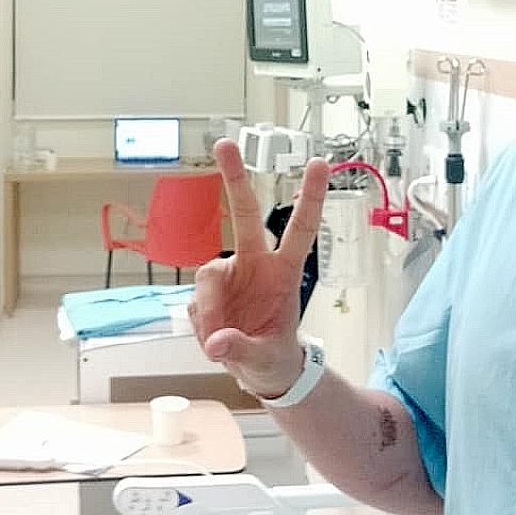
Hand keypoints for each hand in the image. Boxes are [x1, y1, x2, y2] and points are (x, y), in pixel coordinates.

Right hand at [188, 138, 329, 399]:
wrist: (258, 371)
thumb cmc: (273, 357)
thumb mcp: (265, 359)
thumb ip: (241, 348)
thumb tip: (217, 341)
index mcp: (283, 272)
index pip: (300, 229)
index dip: (311, 197)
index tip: (320, 163)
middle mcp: (254, 263)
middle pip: (244, 215)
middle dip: (234, 178)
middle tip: (224, 143)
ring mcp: (228, 275)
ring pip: (206, 280)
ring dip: (208, 315)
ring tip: (218, 345)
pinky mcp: (206, 292)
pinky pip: (195, 306)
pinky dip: (200, 327)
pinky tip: (213, 342)